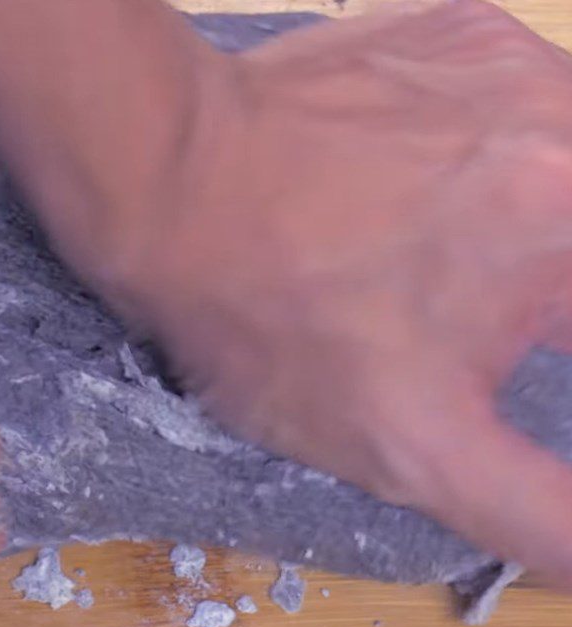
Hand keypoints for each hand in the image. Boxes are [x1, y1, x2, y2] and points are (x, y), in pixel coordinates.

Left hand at [96, 1, 571, 581]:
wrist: (165, 190)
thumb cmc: (271, 322)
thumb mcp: (410, 450)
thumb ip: (534, 508)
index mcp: (571, 233)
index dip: (549, 340)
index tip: (508, 344)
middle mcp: (564, 127)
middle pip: (570, 244)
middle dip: (538, 292)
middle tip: (448, 306)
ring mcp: (514, 62)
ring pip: (558, 170)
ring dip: (524, 224)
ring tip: (431, 255)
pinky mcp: (460, 31)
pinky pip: (514, 102)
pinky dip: (484, 157)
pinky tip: (412, 190)